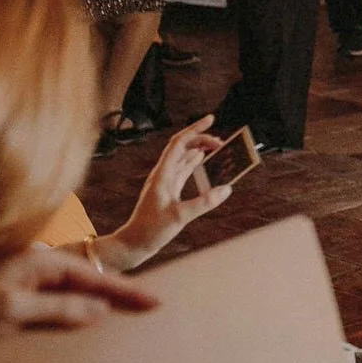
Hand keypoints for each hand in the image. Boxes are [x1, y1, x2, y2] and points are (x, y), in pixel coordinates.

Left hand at [0, 247, 157, 354]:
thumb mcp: (13, 312)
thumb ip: (58, 309)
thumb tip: (99, 310)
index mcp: (40, 263)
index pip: (93, 277)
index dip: (126, 290)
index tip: (154, 300)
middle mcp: (38, 268)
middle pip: (89, 281)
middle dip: (120, 293)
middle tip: (151, 306)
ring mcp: (28, 282)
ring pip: (76, 293)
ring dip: (100, 304)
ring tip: (130, 313)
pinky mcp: (20, 298)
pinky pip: (59, 304)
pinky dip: (78, 312)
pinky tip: (88, 322)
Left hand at [98, 115, 229, 270]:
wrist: (134, 243)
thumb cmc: (151, 230)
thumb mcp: (179, 216)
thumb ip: (204, 202)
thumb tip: (226, 189)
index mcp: (162, 174)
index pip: (179, 144)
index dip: (195, 129)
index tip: (211, 119)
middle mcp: (163, 174)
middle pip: (182, 147)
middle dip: (201, 138)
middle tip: (221, 140)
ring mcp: (166, 181)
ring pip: (184, 157)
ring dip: (200, 149)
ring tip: (218, 147)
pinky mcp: (169, 190)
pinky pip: (184, 170)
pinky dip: (196, 163)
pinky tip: (204, 160)